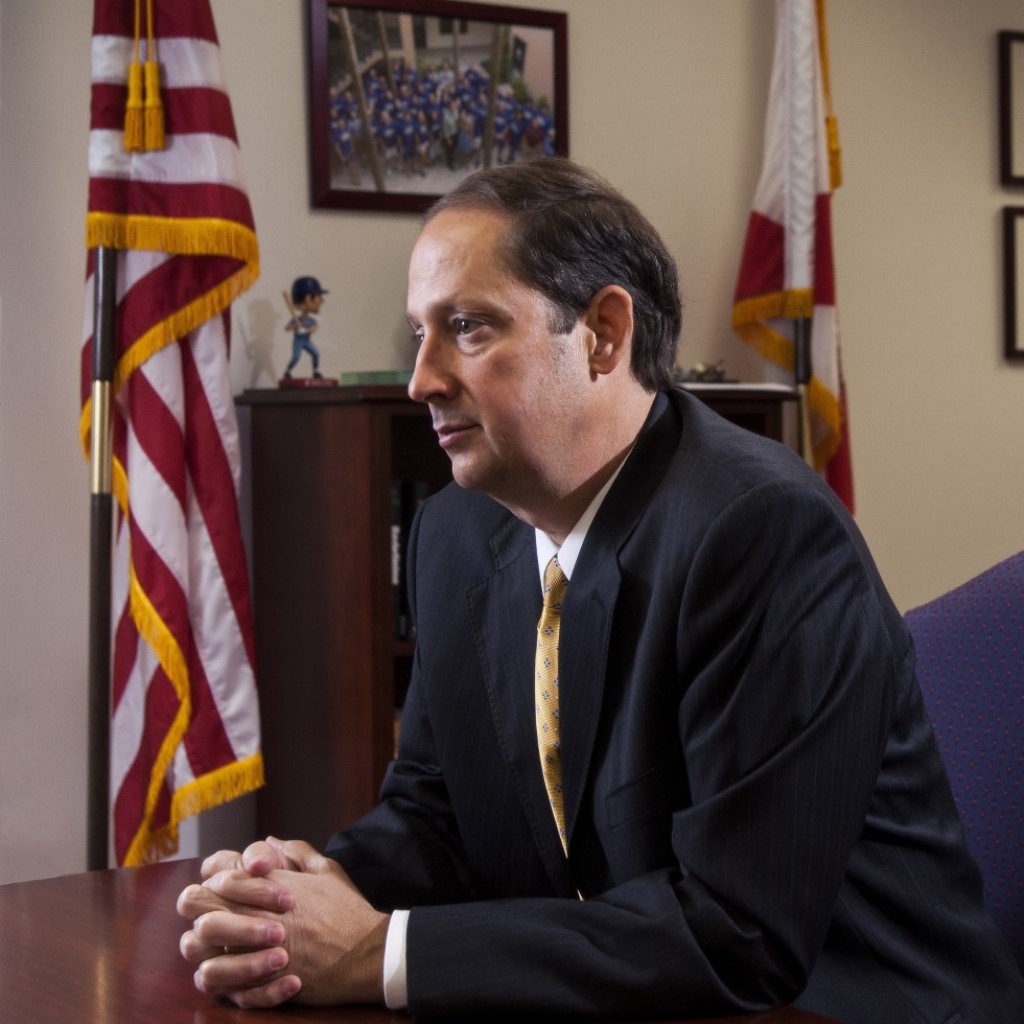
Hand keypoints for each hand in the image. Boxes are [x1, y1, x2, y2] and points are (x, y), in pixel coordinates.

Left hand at [178, 838, 388, 1008]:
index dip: (213, 877)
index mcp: (267, 885)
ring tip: (220, 950)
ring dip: (203, 948)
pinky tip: (237, 976)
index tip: (223, 887)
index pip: (216, 872)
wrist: (365, 953)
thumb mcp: (326, 869)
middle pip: (195, 904)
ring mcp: (251, 950)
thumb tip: (270, 840)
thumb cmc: (347, 910)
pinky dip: (222, 980)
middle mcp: (252, 914)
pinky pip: (218, 985)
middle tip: (213, 917)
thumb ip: (295, 851)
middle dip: (198, 908)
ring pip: (196, 949)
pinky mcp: (256, 983)